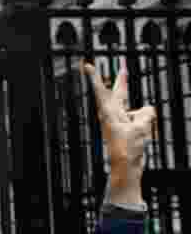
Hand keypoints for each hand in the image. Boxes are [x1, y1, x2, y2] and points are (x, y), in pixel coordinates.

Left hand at [82, 62, 155, 203]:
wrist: (125, 168)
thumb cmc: (127, 150)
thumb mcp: (140, 128)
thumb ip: (145, 114)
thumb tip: (147, 110)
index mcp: (109, 114)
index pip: (101, 91)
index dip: (95, 77)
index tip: (87, 65)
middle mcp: (112, 116)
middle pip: (118, 94)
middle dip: (121, 82)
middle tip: (122, 69)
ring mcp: (119, 123)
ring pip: (133, 109)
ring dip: (139, 115)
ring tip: (136, 129)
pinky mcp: (126, 129)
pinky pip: (139, 119)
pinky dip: (144, 123)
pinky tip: (142, 134)